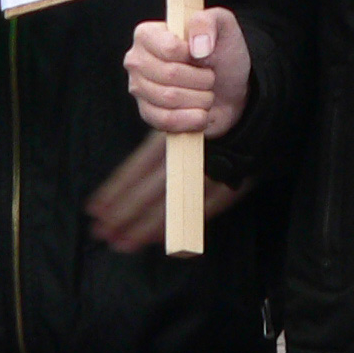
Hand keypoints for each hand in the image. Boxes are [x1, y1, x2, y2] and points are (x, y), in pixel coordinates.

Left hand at [84, 131, 247, 252]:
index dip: (117, 189)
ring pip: (174, 205)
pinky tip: (166, 242)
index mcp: (173, 136)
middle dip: (125, 213)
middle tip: (102, 233)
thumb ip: (160, 146)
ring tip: (123, 242)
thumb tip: (127, 181)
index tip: (95, 208)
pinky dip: (185, 227)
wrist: (258, 110)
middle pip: (150, 190)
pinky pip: (204, 212)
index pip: (138, 167)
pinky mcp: (231, 185)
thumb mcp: (180, 121)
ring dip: (147, 226)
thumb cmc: (213, 115)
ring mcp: (211, 172)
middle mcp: (189, 155)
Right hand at [124, 7, 252, 136]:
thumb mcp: (223, 25)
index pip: (169, 48)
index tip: (205, 55)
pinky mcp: (147, 114)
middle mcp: (136, 60)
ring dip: (200, 98)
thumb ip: (208, 21)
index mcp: (148, 34)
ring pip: (170, 99)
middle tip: (210, 77)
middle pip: (170, 74)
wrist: (230, 89)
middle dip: (202, 79)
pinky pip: (166, 120)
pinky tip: (201, 113)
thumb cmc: (222, 53)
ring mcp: (139, 89)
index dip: (193, 55)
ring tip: (207, 93)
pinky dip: (192, 118)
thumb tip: (197, 47)